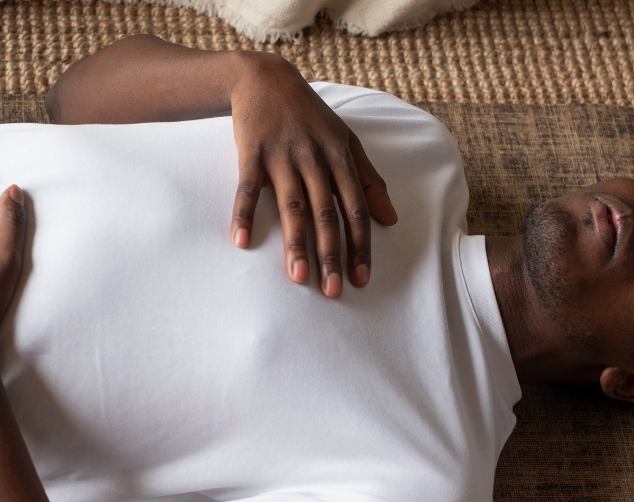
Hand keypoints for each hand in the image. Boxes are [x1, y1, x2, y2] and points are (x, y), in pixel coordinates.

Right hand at [229, 54, 397, 297]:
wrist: (264, 79)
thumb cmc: (310, 115)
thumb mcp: (346, 140)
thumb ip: (369, 179)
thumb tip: (391, 219)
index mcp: (339, 158)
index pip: (355, 209)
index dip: (360, 245)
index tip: (361, 277)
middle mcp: (314, 159)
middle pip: (326, 214)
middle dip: (332, 254)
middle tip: (333, 291)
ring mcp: (282, 156)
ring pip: (292, 207)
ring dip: (296, 244)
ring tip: (299, 278)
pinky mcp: (251, 154)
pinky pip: (248, 189)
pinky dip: (244, 214)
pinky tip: (242, 242)